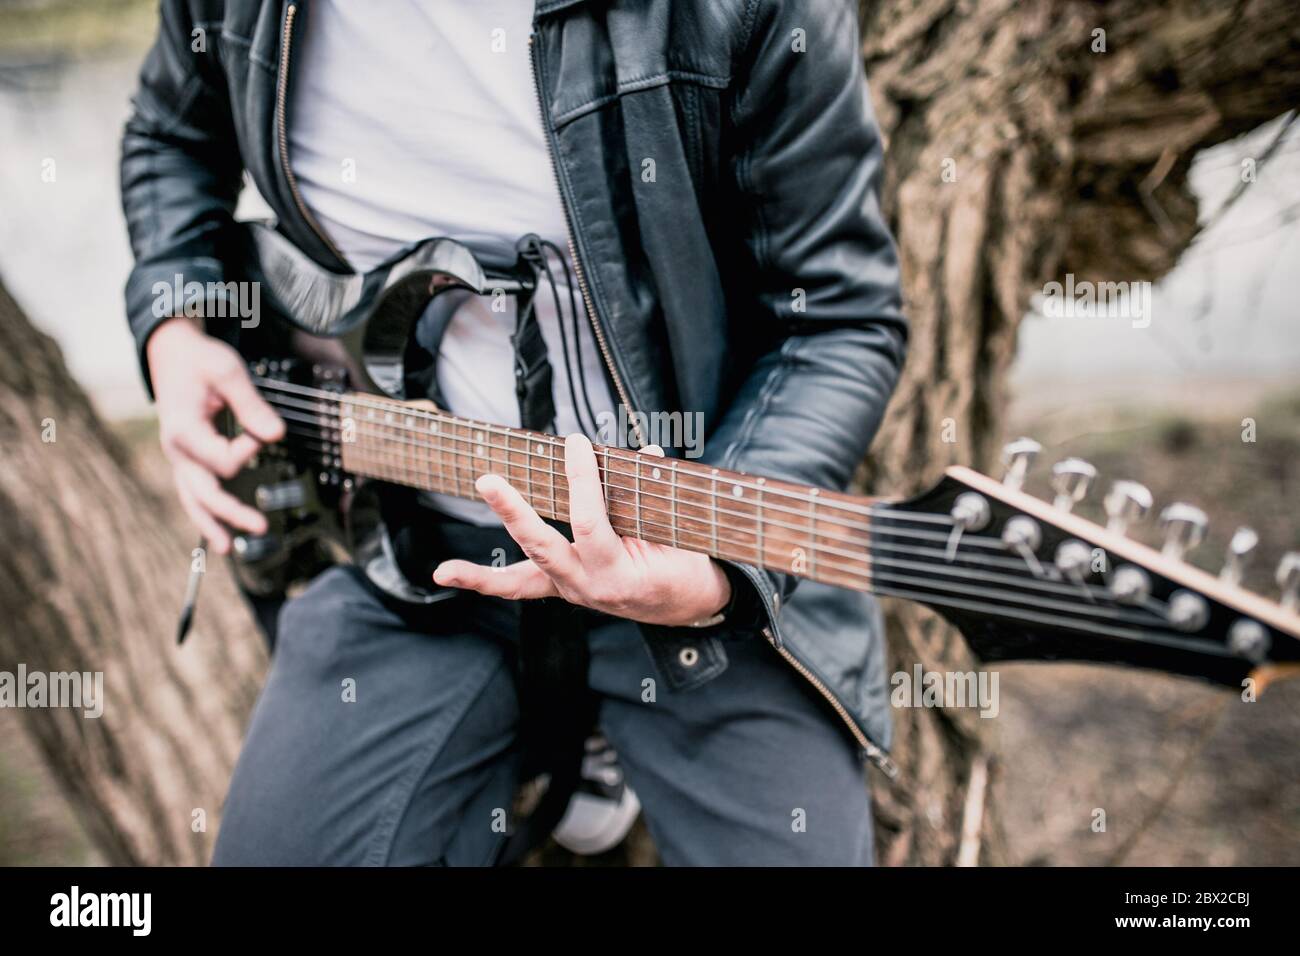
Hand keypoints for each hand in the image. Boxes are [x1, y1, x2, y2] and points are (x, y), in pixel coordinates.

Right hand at [147, 317, 284, 553]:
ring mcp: (179, 458)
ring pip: (193, 499)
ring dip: (211, 523)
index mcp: (184, 430)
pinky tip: (218, 533)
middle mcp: (177, 450)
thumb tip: (277, 434)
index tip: (264, 429)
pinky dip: (205, 513)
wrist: (172, 353)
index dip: (250, 448)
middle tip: (260, 527)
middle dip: (231, 512)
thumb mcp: (227, 371)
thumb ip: (252, 404)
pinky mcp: (186, 459)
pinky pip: (193, 492)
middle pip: (204, 492)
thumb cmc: (200, 360)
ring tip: (228, 549)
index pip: (223, 458)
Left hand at [433, 434, 732, 625]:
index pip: (590, 523)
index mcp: (619, 574)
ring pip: (521, 581)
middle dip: (514, 514)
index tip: (576, 442)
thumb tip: (644, 453)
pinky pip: (520, 587)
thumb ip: (654, 493)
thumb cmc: (683, 563)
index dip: (581, 481)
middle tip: (487, 481)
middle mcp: (587, 588)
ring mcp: (571, 592)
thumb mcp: (676, 531)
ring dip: (481, 575)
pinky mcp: (561, 589)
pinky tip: (444, 574)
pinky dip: (484, 580)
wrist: (688, 604)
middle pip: (542, 549)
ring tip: (443, 571)